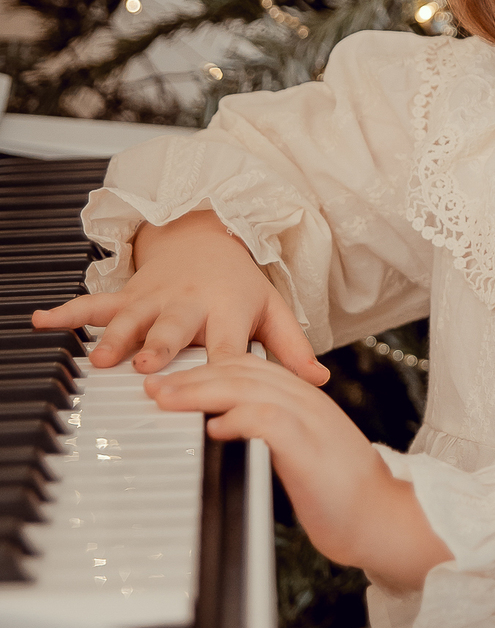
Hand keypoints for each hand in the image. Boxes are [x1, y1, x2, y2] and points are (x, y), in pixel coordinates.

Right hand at [32, 209, 327, 384]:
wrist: (207, 233)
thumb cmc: (239, 283)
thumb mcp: (271, 310)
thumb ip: (292, 349)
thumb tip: (319, 382)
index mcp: (227, 311)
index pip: (225, 346)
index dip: (218, 369)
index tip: (210, 394)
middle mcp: (189, 303)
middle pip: (173, 328)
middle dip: (160, 346)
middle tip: (147, 365)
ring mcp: (155, 297)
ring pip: (132, 317)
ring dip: (116, 336)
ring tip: (100, 357)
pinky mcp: (128, 293)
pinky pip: (95, 302)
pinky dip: (68, 311)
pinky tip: (42, 321)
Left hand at [145, 355, 450, 585]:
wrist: (384, 517)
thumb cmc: (344, 495)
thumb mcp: (304, 453)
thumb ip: (274, 435)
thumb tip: (231, 433)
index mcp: (304, 398)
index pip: (250, 366)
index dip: (207, 368)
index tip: (171, 381)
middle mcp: (307, 400)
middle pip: (243, 371)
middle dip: (193, 376)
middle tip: (155, 387)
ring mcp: (310, 420)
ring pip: (250, 387)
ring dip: (203, 391)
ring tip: (168, 400)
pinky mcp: (310, 447)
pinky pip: (269, 420)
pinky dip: (239, 418)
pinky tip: (215, 427)